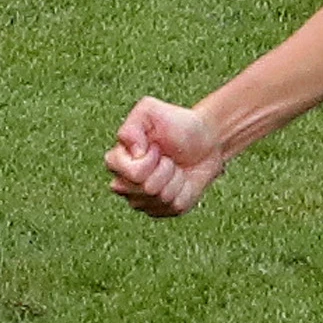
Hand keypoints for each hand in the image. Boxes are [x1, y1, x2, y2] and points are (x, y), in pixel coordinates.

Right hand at [105, 96, 224, 216]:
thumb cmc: (176, 124)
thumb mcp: (150, 111)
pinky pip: (176, 206)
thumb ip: (131, 126)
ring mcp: (143, 200)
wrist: (206, 140)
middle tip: (167, 158)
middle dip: (165, 169)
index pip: (132, 174)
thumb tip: (134, 153)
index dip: (150, 160)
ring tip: (175, 167)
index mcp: (117, 162)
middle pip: (147, 188)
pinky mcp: (162, 210)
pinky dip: (185, 191)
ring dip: (176, 179)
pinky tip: (182, 180)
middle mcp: (124, 184)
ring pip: (163, 197)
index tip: (155, 147)